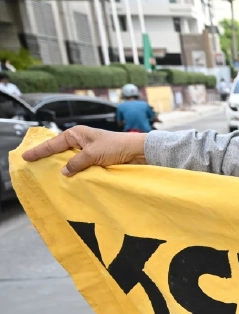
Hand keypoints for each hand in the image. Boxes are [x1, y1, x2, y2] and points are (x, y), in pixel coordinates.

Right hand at [21, 126, 146, 175]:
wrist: (138, 152)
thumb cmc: (116, 147)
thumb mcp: (92, 154)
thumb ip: (76, 163)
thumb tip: (64, 172)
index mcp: (77, 134)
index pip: (53, 144)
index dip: (39, 151)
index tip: (26, 157)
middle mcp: (81, 141)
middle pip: (60, 151)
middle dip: (48, 157)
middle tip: (33, 165)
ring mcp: (89, 151)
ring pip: (70, 160)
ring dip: (63, 167)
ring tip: (47, 174)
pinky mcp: (97, 160)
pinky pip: (81, 166)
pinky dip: (75, 172)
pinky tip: (69, 178)